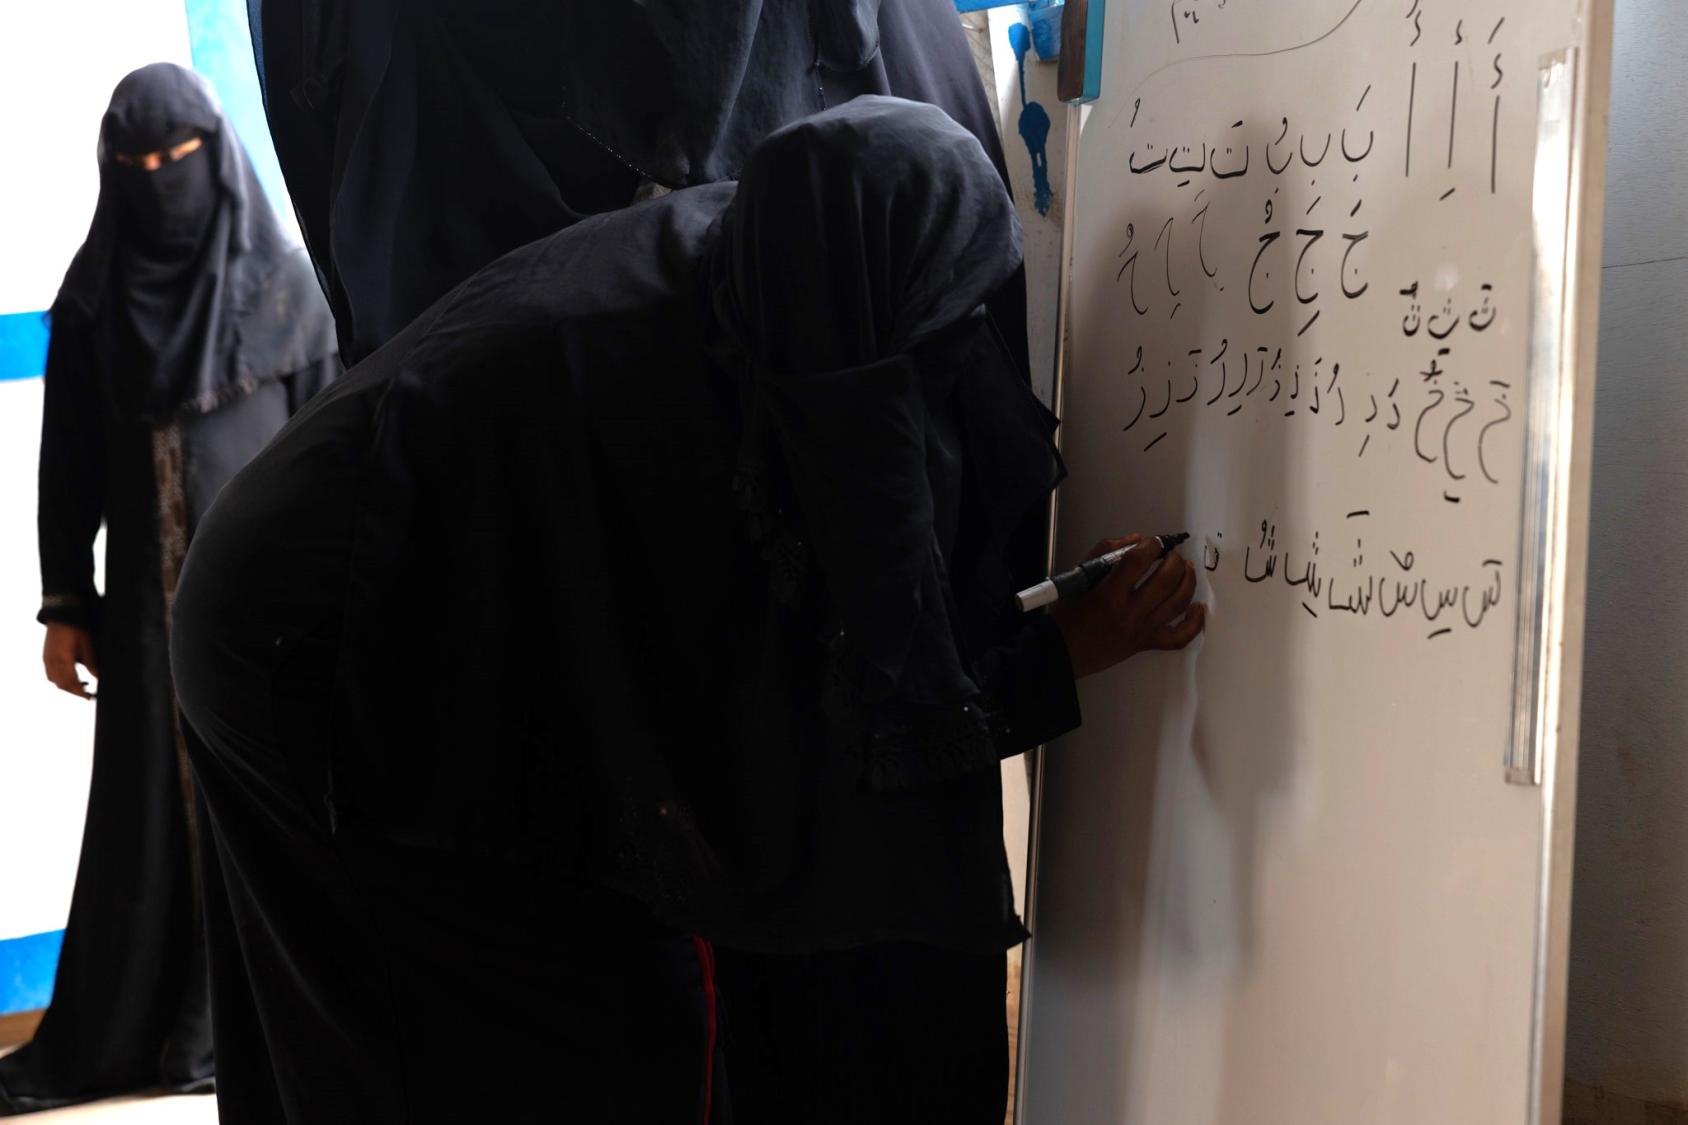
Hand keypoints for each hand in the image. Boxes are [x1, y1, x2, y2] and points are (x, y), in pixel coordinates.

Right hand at [43, 623, 98, 698]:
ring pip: (55, 681)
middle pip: (62, 685)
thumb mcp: (88, 644)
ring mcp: (47, 659)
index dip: (80, 692)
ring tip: (81, 686)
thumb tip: (99, 677)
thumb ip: (92, 662)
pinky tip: (70, 678)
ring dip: (67, 687)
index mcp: (63, 659)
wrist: (61, 615)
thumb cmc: (76, 628)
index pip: (71, 683)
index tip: (89, 697)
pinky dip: (59, 680)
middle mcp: (52, 661)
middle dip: (74, 692)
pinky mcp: (45, 657)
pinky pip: (50, 675)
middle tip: (88, 694)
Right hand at [1050, 534, 1206, 678]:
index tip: (1153, 542)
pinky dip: (1194, 624)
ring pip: (1177, 603)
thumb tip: (1135, 541)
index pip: (1137, 561)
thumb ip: (1105, 552)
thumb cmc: (1068, 613)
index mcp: (1107, 593)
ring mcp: (1140, 629)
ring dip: (1188, 581)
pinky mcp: (1146, 643)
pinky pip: (1179, 637)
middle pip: (1165, 581)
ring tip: (1187, 569)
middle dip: (1174, 561)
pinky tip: (1198, 608)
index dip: (1151, 546)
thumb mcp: (1080, 576)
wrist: (1062, 650)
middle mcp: (1128, 612)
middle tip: (1172, 554)